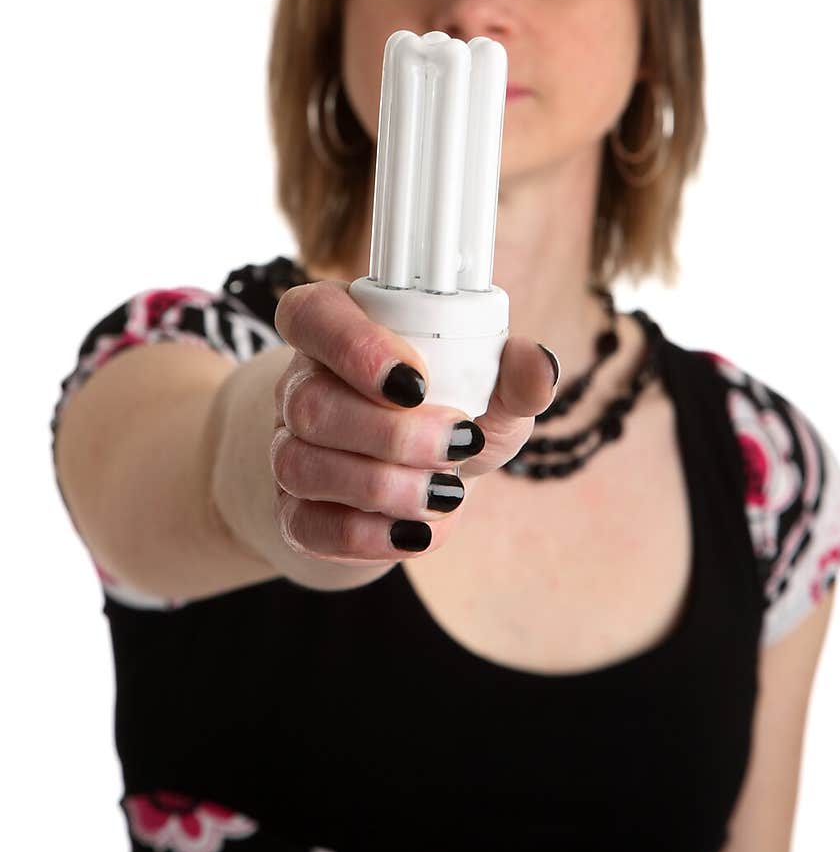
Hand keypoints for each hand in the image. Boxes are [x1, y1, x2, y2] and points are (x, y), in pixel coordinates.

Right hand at [270, 279, 558, 564]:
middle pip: (311, 403)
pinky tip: (417, 532)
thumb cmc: (454, 411)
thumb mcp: (493, 389)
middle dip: (392, 433)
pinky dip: (368, 536)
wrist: (426, 478)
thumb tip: (540, 366)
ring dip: (383, 486)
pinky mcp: (294, 513)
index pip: (312, 315)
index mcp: (340, 328)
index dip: (353, 347)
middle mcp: (301, 384)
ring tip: (446, 493)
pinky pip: (307, 526)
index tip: (418, 381)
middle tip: (459, 443)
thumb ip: (515, 373)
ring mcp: (288, 449)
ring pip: (303, 465)